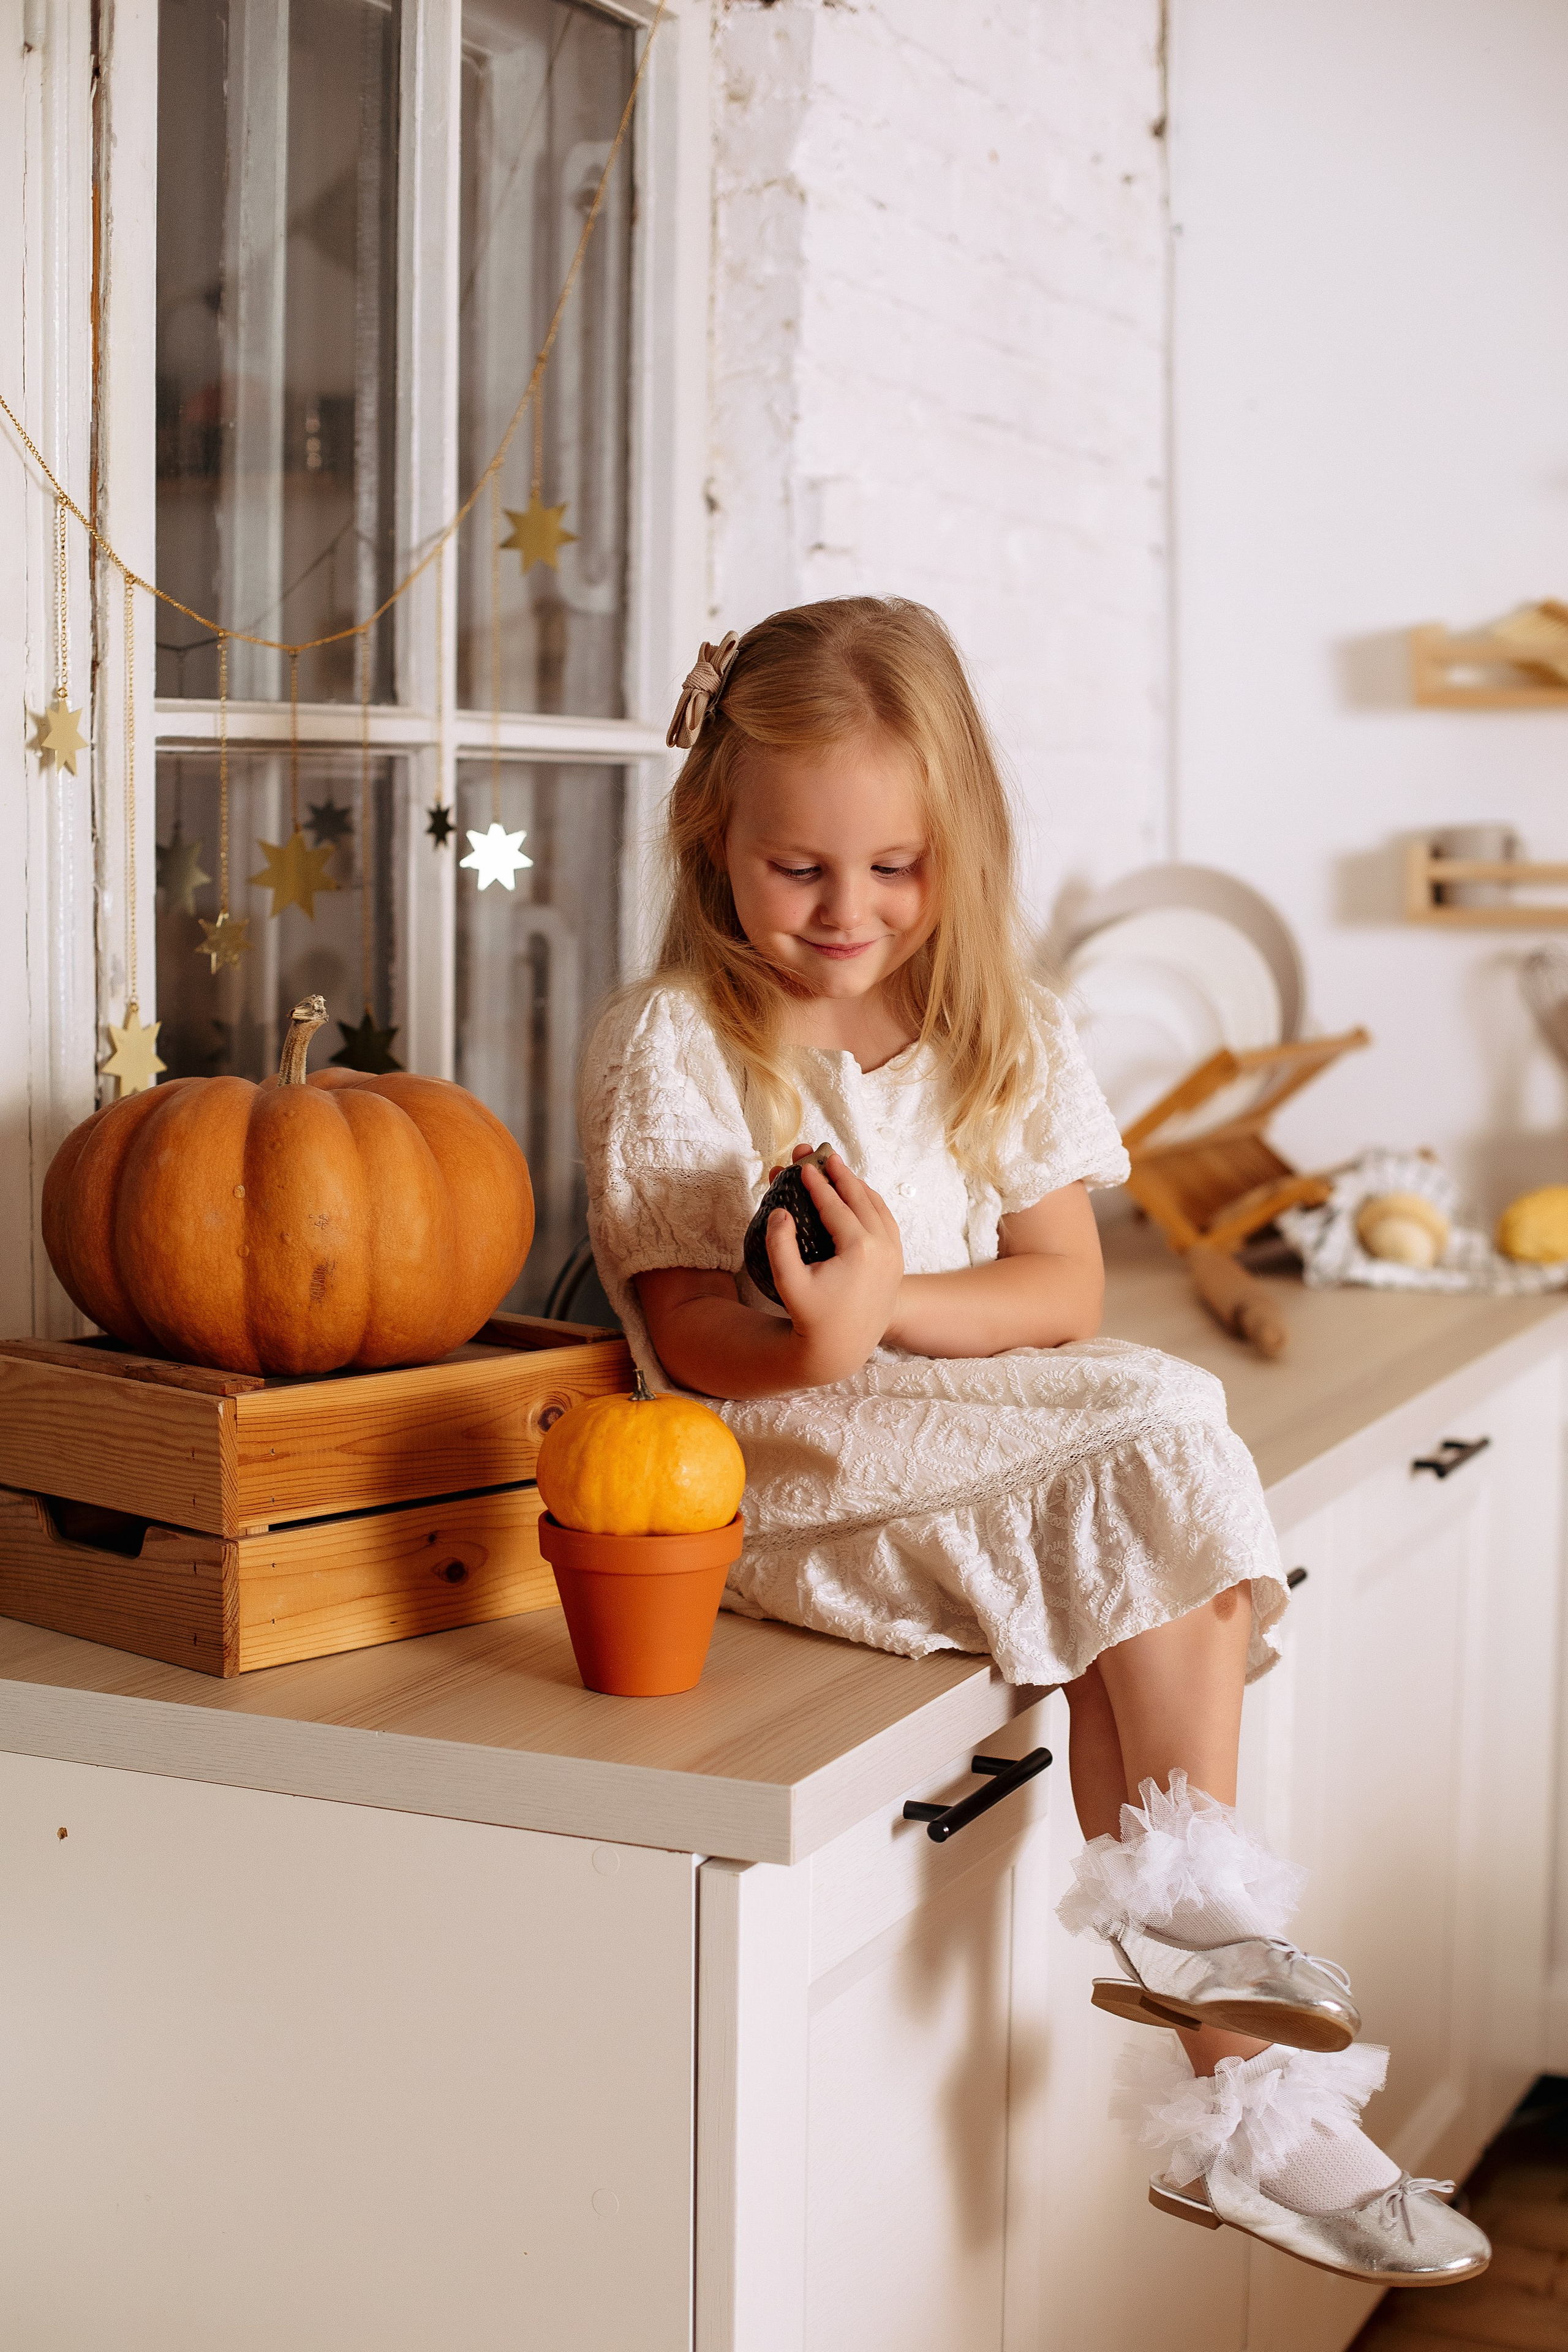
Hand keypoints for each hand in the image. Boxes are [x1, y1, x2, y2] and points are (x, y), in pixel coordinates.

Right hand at [766, 1146, 903, 1384]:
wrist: (842, 1349)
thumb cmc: (811, 1317)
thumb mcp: (788, 1282)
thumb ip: (779, 1244)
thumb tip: (780, 1211)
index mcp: (859, 1249)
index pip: (835, 1205)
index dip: (817, 1184)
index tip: (802, 1166)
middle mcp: (883, 1248)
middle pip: (860, 1199)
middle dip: (840, 1175)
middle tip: (822, 1155)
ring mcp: (894, 1255)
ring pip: (878, 1208)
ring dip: (858, 1186)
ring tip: (839, 1171)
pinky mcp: (896, 1263)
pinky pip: (887, 1222)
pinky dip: (872, 1204)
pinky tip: (859, 1197)